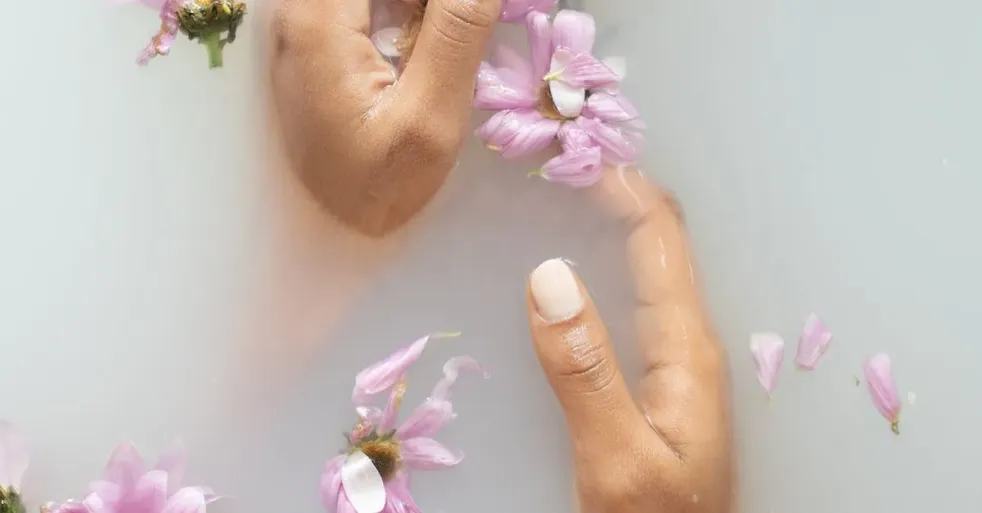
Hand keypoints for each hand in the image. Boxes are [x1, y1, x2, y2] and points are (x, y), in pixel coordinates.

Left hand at [270, 0, 501, 235]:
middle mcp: (298, 9)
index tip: (468, 15)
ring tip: (452, 29)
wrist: (332, 230)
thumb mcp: (430, 115)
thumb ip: (458, 29)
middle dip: (430, 7)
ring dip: (417, 12)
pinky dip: (400, 14)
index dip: (442, 1)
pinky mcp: (314, 39)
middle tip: (461, 24)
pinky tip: (424, 40)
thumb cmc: (379, 184)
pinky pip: (363, 7)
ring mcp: (302, 23)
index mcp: (319, 18)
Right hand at [525, 169, 733, 511]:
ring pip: (649, 265)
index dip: (621, 188)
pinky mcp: (657, 377)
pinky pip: (635, 296)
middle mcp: (688, 342)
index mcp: (687, 350)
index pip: (660, 240)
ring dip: (613, 220)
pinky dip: (607, 259)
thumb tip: (547, 275)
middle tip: (564, 159)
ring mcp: (675, 359)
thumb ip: (583, 371)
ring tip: (566, 191)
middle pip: (661, 242)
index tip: (572, 153)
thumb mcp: (615, 458)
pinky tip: (575, 261)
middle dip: (620, 192)